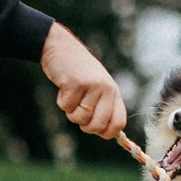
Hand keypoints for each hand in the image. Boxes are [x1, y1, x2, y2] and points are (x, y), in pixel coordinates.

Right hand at [39, 23, 125, 137]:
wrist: (61, 47)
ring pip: (79, 118)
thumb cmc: (78, 72)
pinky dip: (61, 101)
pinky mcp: (75, 83)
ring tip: (71, 94)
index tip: (97, 131)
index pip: (119, 123)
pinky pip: (66, 107)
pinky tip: (64, 87)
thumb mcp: (97, 87)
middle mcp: (106, 89)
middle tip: (78, 113)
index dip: (107, 133)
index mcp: (114, 92)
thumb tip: (108, 133)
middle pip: (98, 126)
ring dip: (70, 111)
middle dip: (85, 126)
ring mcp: (92, 86)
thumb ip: (104, 106)